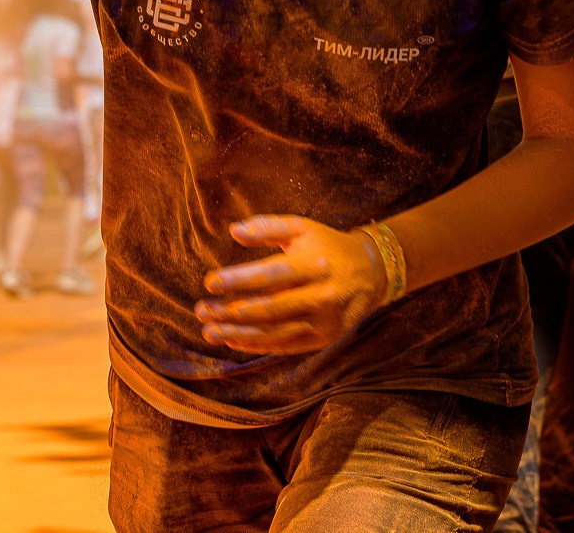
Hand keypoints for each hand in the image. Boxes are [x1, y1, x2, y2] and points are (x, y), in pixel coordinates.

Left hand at [195, 214, 390, 354]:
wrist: (372, 273)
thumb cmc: (327, 246)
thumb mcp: (302, 228)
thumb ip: (267, 227)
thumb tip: (234, 230)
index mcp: (312, 265)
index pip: (269, 276)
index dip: (238, 281)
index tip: (210, 282)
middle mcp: (319, 295)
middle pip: (268, 308)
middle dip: (230, 312)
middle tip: (201, 310)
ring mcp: (323, 321)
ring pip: (274, 332)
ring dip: (238, 333)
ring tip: (208, 330)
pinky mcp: (323, 338)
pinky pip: (285, 346)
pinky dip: (257, 345)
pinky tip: (232, 340)